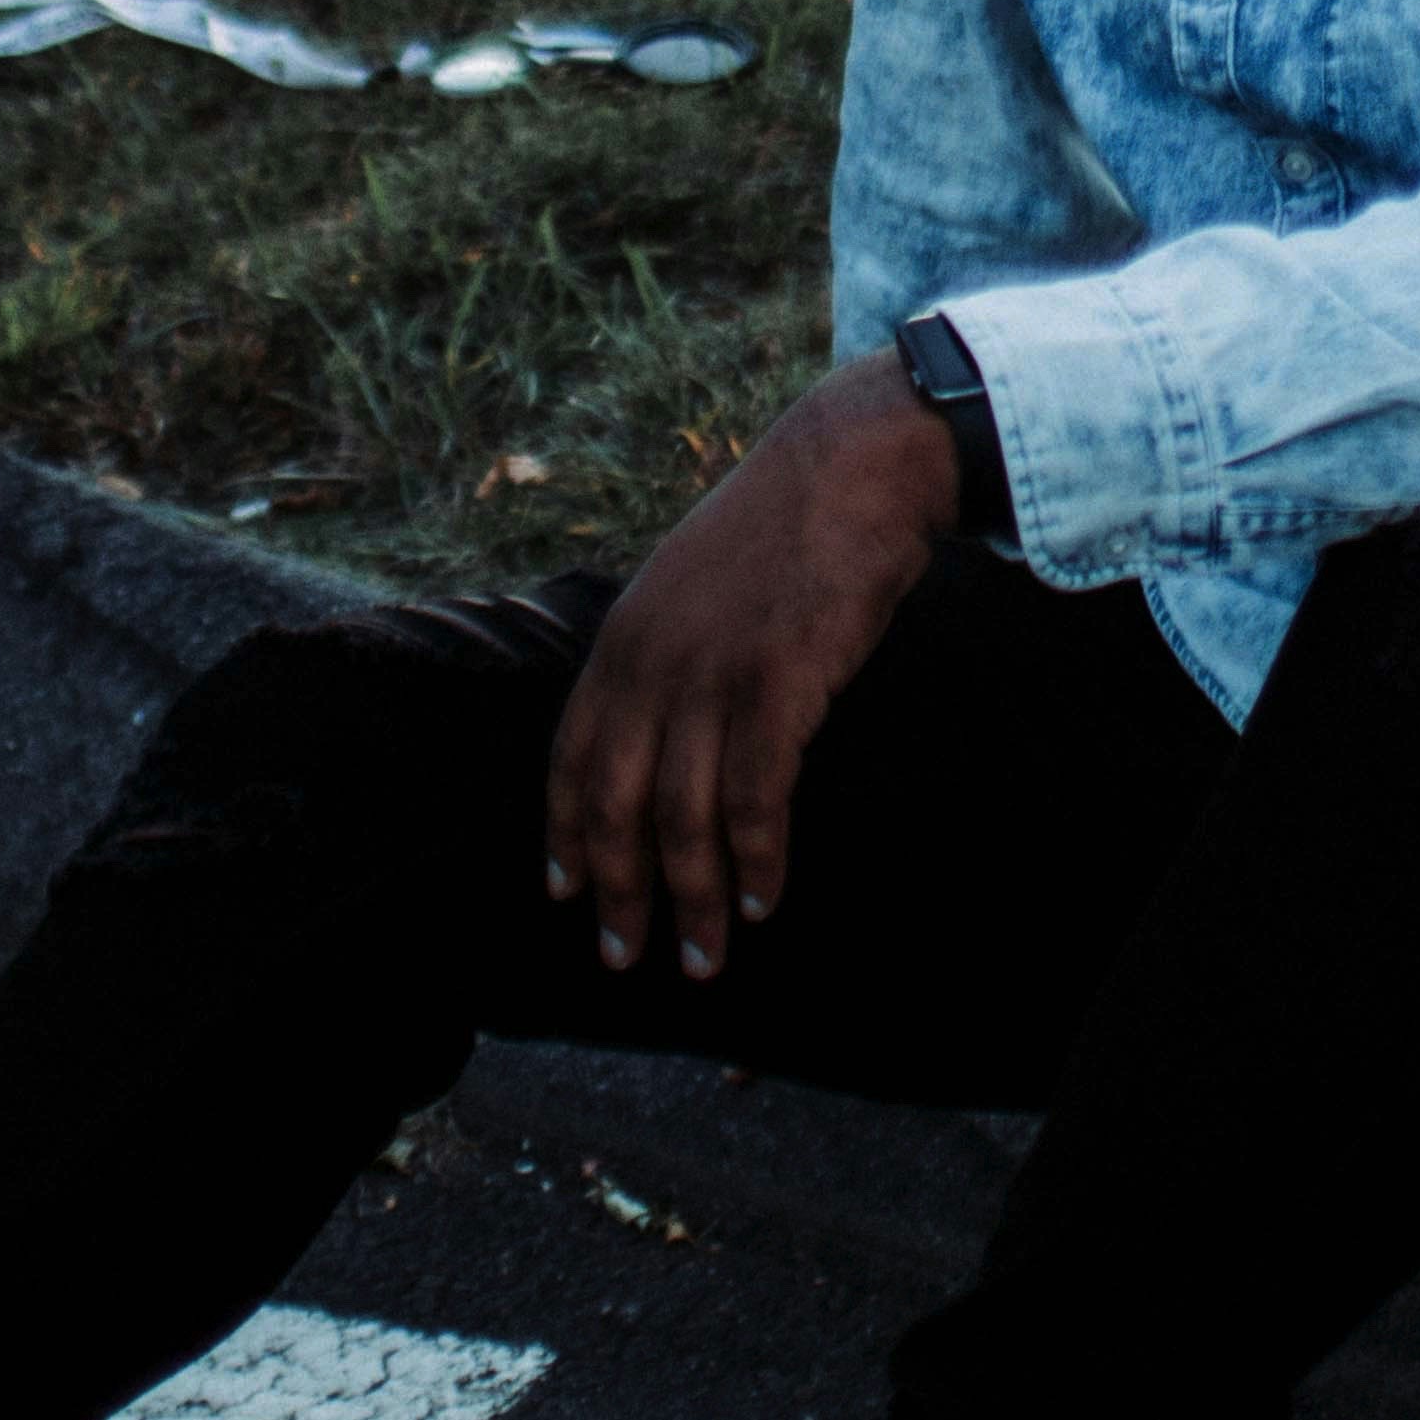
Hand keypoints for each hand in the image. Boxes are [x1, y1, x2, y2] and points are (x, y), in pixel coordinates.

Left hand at [544, 353, 959, 984]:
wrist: (854, 462)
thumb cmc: (787, 526)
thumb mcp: (692, 581)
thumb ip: (665, 649)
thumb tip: (664, 723)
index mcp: (623, 638)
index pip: (572, 758)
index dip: (565, 834)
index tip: (565, 894)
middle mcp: (652, 662)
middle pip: (616, 804)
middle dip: (618, 892)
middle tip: (623, 957)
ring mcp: (712, 673)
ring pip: (683, 819)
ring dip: (691, 900)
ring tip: (703, 957)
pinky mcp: (778, 683)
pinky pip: (754, 799)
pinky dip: (755, 861)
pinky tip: (763, 900)